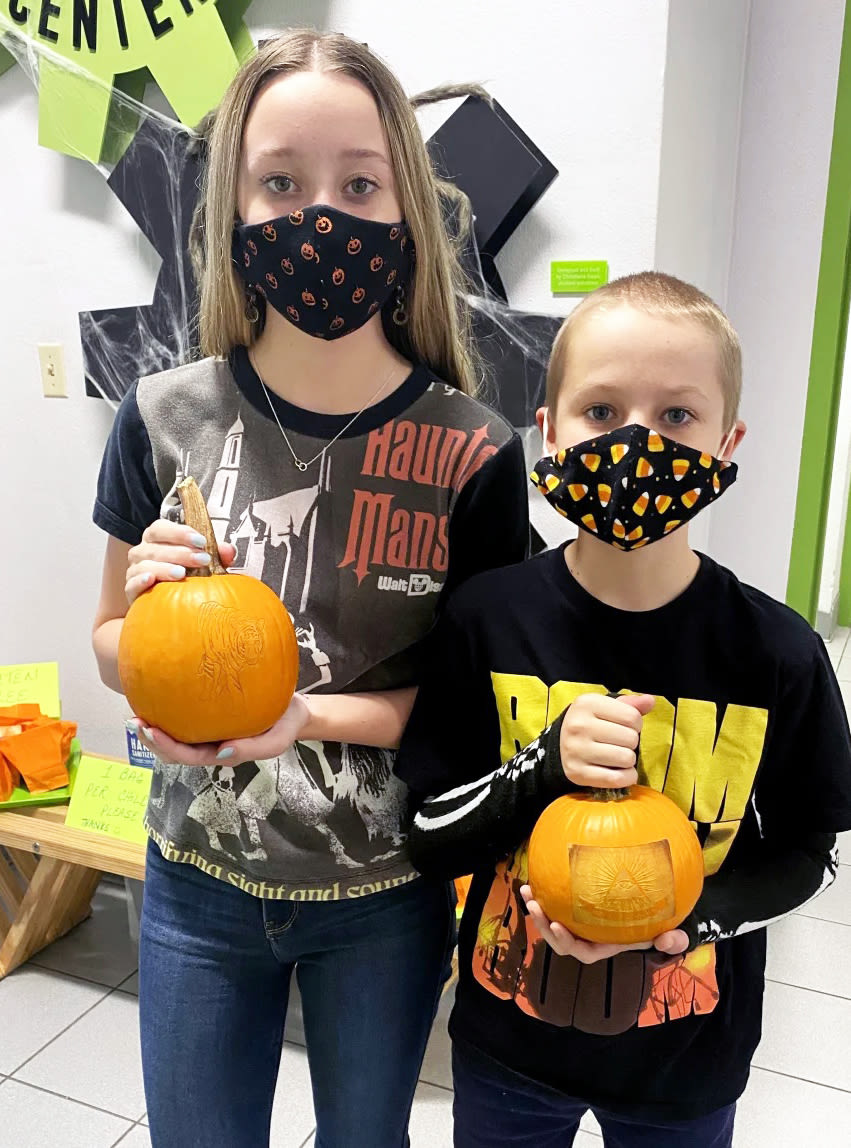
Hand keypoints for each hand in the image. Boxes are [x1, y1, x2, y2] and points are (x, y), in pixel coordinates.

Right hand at [125, 519, 236, 603]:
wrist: (168, 608)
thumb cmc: (188, 578)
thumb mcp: (206, 565)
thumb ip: (218, 556)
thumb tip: (229, 550)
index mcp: (157, 539)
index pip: (161, 528)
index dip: (180, 532)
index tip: (201, 541)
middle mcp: (143, 551)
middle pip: (156, 546)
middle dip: (181, 552)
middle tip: (203, 560)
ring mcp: (135, 570)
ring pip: (144, 564)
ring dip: (163, 567)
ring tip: (182, 573)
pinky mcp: (131, 590)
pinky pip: (132, 584)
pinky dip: (140, 581)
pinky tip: (151, 580)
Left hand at [131, 693, 310, 766]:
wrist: (295, 709)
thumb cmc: (284, 725)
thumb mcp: (276, 741)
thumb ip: (251, 750)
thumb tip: (221, 754)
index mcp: (219, 753)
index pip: (185, 756)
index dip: (165, 747)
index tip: (151, 731)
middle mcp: (208, 743)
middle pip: (171, 748)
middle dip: (149, 739)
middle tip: (133, 720)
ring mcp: (207, 728)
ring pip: (174, 731)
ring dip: (153, 725)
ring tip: (137, 708)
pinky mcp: (209, 711)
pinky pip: (185, 709)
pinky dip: (169, 703)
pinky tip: (160, 685)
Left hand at [520, 886, 688, 962]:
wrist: (653, 915)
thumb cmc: (658, 927)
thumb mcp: (668, 934)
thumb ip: (671, 941)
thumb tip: (670, 940)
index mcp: (604, 946)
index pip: (582, 951)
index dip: (567, 942)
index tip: (557, 926)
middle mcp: (588, 937)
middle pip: (560, 939)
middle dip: (544, 925)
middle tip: (536, 905)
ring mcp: (580, 923)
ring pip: (553, 920)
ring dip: (538, 908)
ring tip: (528, 889)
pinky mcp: (575, 907)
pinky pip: (558, 903)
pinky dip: (548, 891)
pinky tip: (540, 871)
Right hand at [560, 692, 654, 787]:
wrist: (561, 744)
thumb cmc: (590, 723)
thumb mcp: (605, 707)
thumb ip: (630, 704)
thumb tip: (650, 701)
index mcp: (587, 704)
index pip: (632, 716)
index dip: (636, 724)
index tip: (625, 726)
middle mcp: (579, 726)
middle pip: (631, 738)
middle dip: (631, 742)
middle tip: (620, 742)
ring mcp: (576, 750)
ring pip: (626, 758)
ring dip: (629, 760)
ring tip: (618, 755)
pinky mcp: (578, 773)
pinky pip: (616, 779)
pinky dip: (627, 777)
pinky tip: (622, 771)